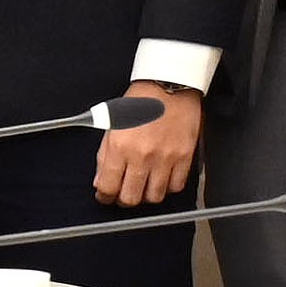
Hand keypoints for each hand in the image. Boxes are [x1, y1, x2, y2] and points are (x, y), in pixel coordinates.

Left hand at [94, 81, 204, 205]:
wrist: (168, 85)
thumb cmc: (139, 101)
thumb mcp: (111, 125)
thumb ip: (104, 155)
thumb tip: (101, 181)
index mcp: (119, 146)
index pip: (108, 186)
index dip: (104, 197)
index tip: (105, 197)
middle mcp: (142, 155)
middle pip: (131, 198)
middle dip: (124, 200)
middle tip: (122, 195)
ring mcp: (165, 158)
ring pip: (155, 197)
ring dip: (146, 196)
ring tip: (142, 188)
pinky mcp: (184, 157)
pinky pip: (176, 186)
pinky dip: (167, 188)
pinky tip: (161, 180)